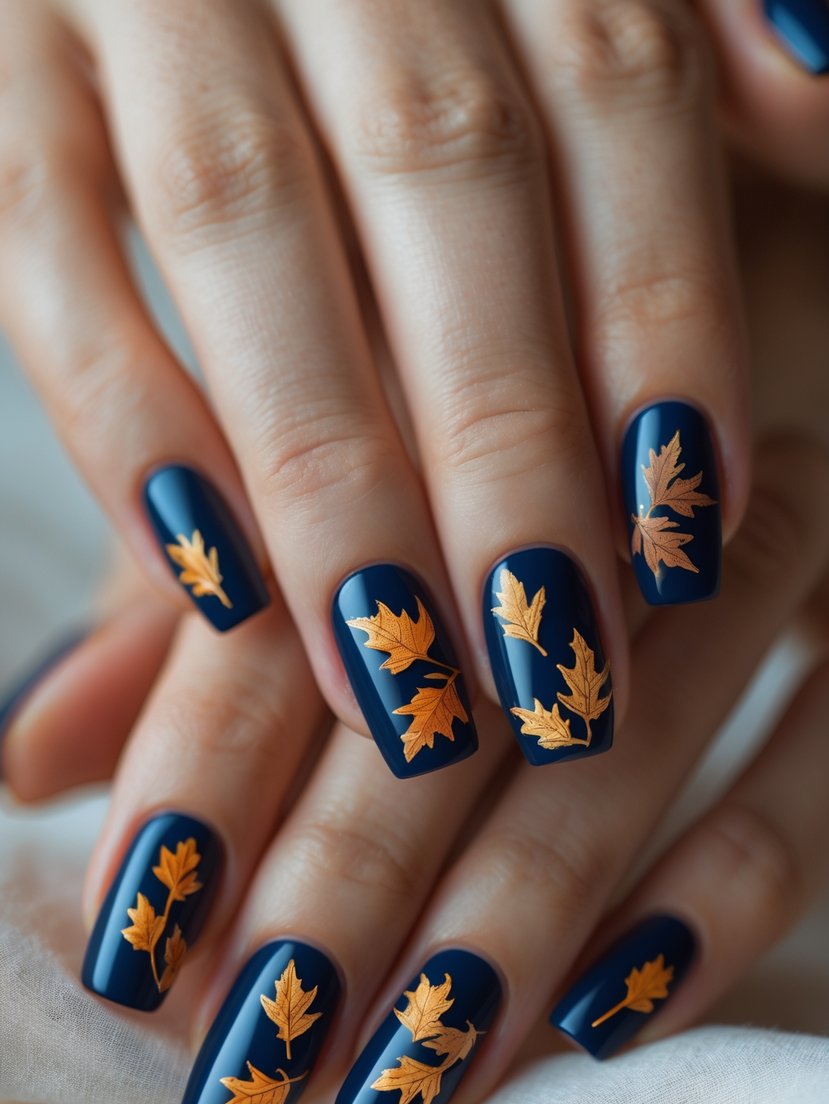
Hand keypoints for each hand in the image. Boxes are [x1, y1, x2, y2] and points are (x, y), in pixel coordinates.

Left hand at [2, 430, 825, 1103]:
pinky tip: (599, 1009)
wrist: (755, 319)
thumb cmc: (517, 439)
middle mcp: (595, 444)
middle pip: (451, 677)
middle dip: (342, 879)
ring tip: (397, 1071)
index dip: (205, 768)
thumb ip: (190, 626)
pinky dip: (719, 890)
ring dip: (507, 917)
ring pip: (629, 730)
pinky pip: (823, 754)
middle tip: (250, 1049)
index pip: (304, 585)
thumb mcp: (342, 516)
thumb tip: (30, 752)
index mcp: (434, 389)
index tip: (137, 924)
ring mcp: (762, 518)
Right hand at [3, 0, 792, 777]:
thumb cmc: (407, 21)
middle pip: (440, 172)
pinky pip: (42, 238)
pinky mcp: (4, 66)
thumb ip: (655, 59)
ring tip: (399, 686)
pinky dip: (124, 417)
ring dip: (330, 478)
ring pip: (240, 223)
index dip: (660, 316)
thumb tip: (813, 89)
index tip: (684, 531)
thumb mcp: (546, 5)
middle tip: (553, 673)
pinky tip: (211, 582)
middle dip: (505, 447)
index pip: (610, 86)